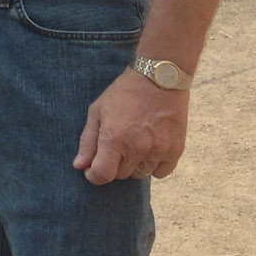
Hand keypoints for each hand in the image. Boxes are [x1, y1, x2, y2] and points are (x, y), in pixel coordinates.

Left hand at [74, 68, 189, 183]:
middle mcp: (136, 149)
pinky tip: (151, 149)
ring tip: (134, 144)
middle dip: (114, 165)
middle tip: (116, 146)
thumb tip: (79, 167)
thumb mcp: (98, 111)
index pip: (102, 175)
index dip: (94, 175)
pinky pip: (161, 172)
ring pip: (141, 174)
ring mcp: (157, 151)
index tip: (93, 169)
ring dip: (134, 165)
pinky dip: (154, 166)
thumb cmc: (124, 93)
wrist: (159, 79)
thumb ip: (87, 141)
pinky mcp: (175, 151)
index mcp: (114, 139)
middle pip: (121, 175)